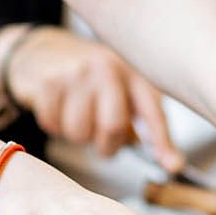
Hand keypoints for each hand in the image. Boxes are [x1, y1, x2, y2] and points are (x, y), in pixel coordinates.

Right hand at [0, 25, 180, 168]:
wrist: (42, 49)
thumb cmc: (89, 79)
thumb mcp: (122, 89)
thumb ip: (146, 123)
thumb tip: (173, 164)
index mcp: (132, 72)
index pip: (151, 111)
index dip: (162, 141)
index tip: (172, 165)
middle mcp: (107, 68)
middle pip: (112, 126)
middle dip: (106, 144)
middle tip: (100, 138)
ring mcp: (76, 73)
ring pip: (79, 133)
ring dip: (77, 136)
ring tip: (77, 116)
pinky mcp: (49, 81)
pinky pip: (53, 126)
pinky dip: (54, 126)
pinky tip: (58, 108)